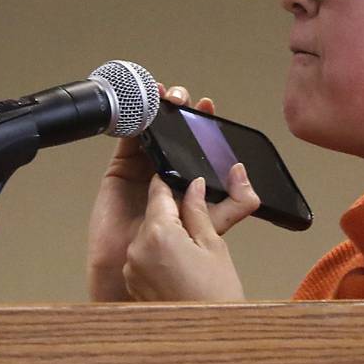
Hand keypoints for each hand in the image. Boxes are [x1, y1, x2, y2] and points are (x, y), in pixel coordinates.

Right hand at [87, 85, 259, 300]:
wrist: (135, 268)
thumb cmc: (174, 251)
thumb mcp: (216, 224)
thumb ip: (239, 202)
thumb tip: (242, 170)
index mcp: (193, 179)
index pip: (201, 144)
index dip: (205, 124)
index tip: (209, 107)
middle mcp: (170, 170)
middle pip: (176, 131)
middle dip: (181, 110)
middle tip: (183, 98)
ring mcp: (145, 167)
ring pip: (153, 129)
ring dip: (158, 109)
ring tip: (164, 96)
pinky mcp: (121, 168)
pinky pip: (127, 138)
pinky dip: (133, 120)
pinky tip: (141, 109)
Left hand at [122, 173, 250, 301]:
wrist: (207, 339)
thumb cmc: (215, 296)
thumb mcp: (214, 246)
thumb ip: (199, 211)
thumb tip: (194, 186)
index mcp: (157, 233)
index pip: (159, 191)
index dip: (174, 182)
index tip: (185, 178)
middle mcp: (137, 249)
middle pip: (154, 214)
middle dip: (174, 214)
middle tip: (199, 225)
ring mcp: (131, 268)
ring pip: (149, 235)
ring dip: (168, 236)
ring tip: (194, 255)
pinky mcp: (132, 283)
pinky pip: (145, 257)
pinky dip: (161, 255)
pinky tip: (183, 268)